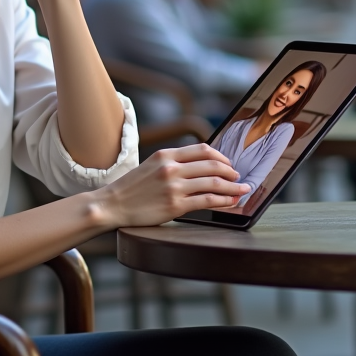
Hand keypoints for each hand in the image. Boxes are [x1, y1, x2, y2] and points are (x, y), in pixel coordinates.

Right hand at [95, 144, 248, 226]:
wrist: (113, 204)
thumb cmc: (132, 187)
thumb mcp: (152, 165)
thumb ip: (173, 162)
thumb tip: (201, 166)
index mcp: (166, 155)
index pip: (202, 149)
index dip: (221, 156)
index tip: (228, 164)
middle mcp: (171, 168)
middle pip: (212, 165)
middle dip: (230, 172)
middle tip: (238, 177)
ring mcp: (174, 187)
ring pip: (213, 183)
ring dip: (233, 187)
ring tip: (242, 190)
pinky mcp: (175, 205)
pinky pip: (207, 201)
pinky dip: (224, 201)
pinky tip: (231, 202)